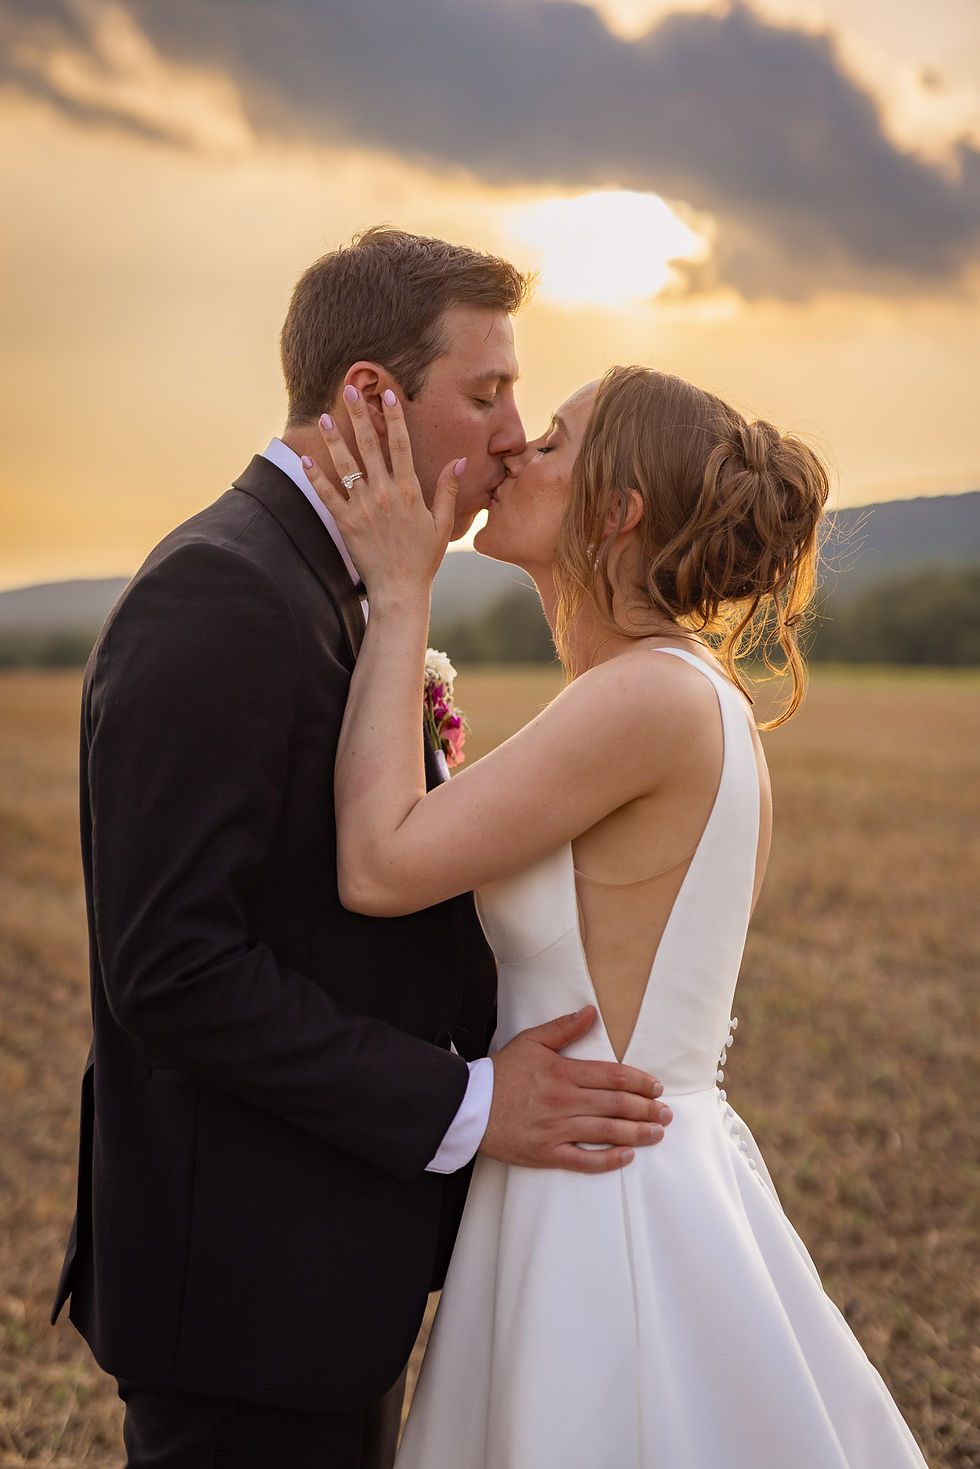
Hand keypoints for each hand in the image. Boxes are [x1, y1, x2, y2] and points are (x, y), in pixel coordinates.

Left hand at [302, 386, 461, 601]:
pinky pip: (327, 494)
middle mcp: (385, 493)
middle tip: (349, 391)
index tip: (386, 396)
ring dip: (334, 438)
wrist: (400, 589)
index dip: (393, 418)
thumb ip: (448, 489)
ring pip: (345, 465)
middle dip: (358, 415)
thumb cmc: (424, 558)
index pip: (400, 445)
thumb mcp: (443, 523)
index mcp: (410, 490)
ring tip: (323, 416)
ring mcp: (363, 507)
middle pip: (370, 445)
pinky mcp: (346, 522)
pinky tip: (305, 458)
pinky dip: (315, 476)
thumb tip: (460, 460)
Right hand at [480, 1006, 672, 1172]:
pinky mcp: (546, 1153)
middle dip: (646, 1109)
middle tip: (666, 1113)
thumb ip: (563, 1028)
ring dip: (637, 1133)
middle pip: (616, 1104)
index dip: (639, 1082)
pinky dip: (608, 1160)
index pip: (613, 1076)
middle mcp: (564, 1101)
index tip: (656, 1087)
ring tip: (657, 1133)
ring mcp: (556, 1129)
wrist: (469, 1106)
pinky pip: (584, 1160)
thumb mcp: (530, 1041)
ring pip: (607, 1131)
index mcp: (563, 1072)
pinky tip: (627, 1156)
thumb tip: (591, 1012)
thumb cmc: (501, 1072)